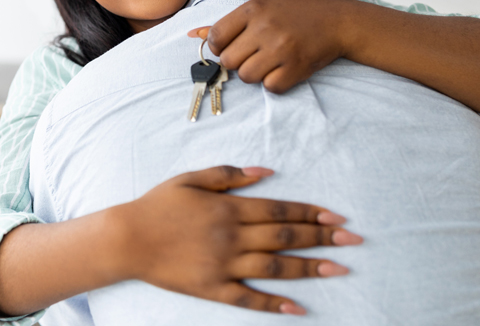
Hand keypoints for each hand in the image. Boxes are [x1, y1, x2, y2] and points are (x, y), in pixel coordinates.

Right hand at [112, 165, 361, 314]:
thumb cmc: (158, 204)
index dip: (310, 212)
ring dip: (309, 268)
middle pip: (285, 236)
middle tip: (353, 239)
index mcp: (228, 207)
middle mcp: (231, 236)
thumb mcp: (191, 178)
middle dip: (322, 237)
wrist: (127, 239)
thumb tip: (266, 171)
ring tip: (340, 268)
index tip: (337, 215)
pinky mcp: (213, 288)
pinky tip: (299, 307)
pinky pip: (248, 298)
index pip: (279, 209)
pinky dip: (274, 303)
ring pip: (275, 267)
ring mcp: (223, 264)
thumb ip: (229, 173)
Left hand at [188, 0, 353, 93]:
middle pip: (229, 61)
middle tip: (255, 54)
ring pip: (247, 76)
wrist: (337, 21)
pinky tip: (285, 68)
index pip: (216, 37)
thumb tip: (194, 33)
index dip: (219, 47)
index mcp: (252, 9)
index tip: (232, 47)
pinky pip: (269, 87)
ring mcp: (281, 48)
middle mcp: (264, 27)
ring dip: (256, 74)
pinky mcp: (296, 67)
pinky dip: (275, 83)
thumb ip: (228, 23)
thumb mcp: (261, 8)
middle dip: (238, 62)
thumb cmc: (294, 14)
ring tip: (271, 61)